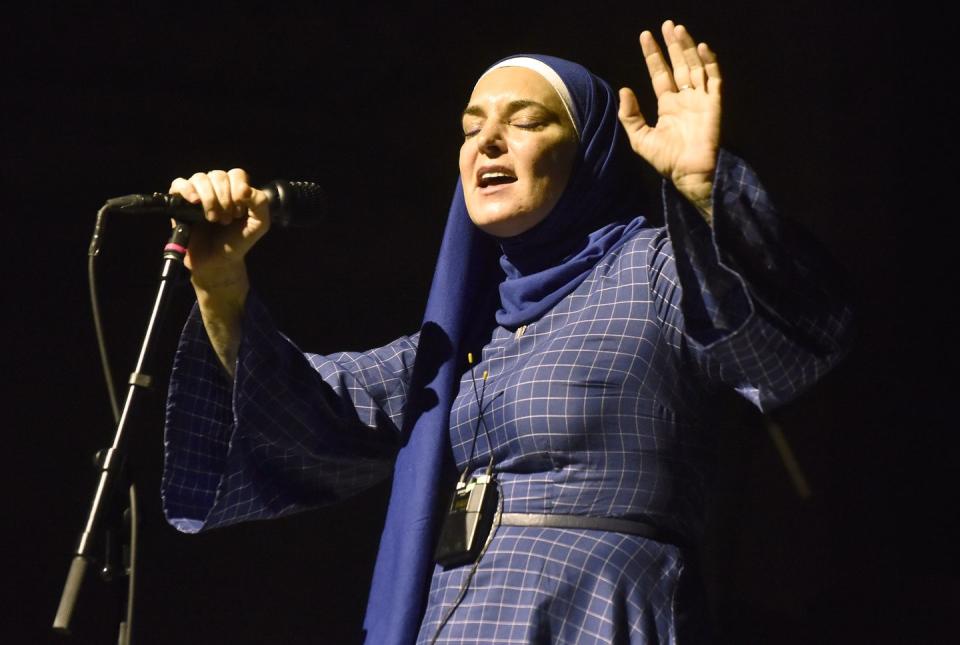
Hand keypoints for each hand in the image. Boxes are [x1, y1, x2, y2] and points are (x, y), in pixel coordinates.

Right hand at [168, 168, 270, 290]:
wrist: (218, 261)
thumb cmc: (238, 241)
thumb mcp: (260, 223)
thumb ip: (260, 202)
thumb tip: (244, 188)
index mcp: (235, 189)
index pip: (236, 174)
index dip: (238, 190)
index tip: (240, 212)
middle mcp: (215, 187)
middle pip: (218, 175)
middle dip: (225, 199)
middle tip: (227, 220)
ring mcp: (197, 193)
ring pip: (200, 178)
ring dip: (209, 199)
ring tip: (213, 219)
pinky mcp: (180, 202)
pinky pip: (179, 184)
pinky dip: (187, 190)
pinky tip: (195, 202)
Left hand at [618, 20, 721, 218]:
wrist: (688, 173)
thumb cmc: (665, 160)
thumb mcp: (639, 138)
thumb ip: (630, 115)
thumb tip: (624, 89)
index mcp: (668, 105)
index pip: (660, 74)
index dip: (653, 55)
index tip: (645, 36)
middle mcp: (685, 98)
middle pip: (678, 65)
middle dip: (672, 45)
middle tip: (666, 25)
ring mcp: (701, 99)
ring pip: (694, 66)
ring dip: (687, 47)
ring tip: (678, 29)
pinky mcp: (714, 104)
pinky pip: (713, 78)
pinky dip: (709, 62)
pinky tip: (701, 47)